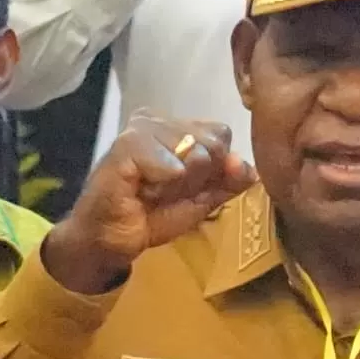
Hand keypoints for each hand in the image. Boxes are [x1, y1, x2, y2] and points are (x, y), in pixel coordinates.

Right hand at [40, 118, 252, 293]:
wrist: (110, 239)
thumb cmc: (152, 215)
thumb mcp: (201, 200)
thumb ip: (229, 181)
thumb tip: (249, 167)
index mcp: (177, 126)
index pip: (221, 133)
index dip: (214, 168)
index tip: (185, 186)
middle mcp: (158, 119)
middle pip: (213, 140)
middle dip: (197, 177)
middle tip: (164, 190)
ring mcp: (140, 129)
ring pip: (195, 151)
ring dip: (178, 183)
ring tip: (152, 190)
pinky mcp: (126, 146)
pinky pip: (171, 164)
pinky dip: (163, 183)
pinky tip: (142, 190)